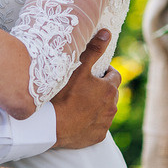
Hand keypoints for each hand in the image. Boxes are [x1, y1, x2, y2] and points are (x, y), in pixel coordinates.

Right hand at [50, 29, 120, 148]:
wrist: (52, 125)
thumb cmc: (64, 95)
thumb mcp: (79, 68)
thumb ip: (94, 49)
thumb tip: (106, 32)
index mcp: (109, 89)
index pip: (115, 76)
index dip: (106, 72)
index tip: (98, 71)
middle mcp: (112, 106)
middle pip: (111, 93)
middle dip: (102, 88)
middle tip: (86, 86)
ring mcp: (105, 123)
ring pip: (106, 110)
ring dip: (98, 104)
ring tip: (80, 101)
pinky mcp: (98, 136)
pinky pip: (98, 125)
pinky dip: (92, 120)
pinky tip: (78, 117)